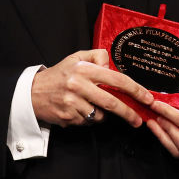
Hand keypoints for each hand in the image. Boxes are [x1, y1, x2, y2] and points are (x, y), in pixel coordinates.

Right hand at [31, 49, 153, 127]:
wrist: (32, 92)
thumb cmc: (59, 75)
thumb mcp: (76, 58)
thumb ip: (97, 56)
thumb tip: (112, 66)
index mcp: (84, 69)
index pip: (117, 79)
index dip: (135, 90)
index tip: (147, 97)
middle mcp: (79, 86)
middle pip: (112, 103)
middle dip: (129, 113)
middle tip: (138, 119)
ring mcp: (73, 103)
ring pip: (99, 116)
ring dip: (102, 115)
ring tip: (91, 106)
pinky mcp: (68, 117)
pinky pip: (87, 122)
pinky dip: (87, 119)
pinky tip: (78, 110)